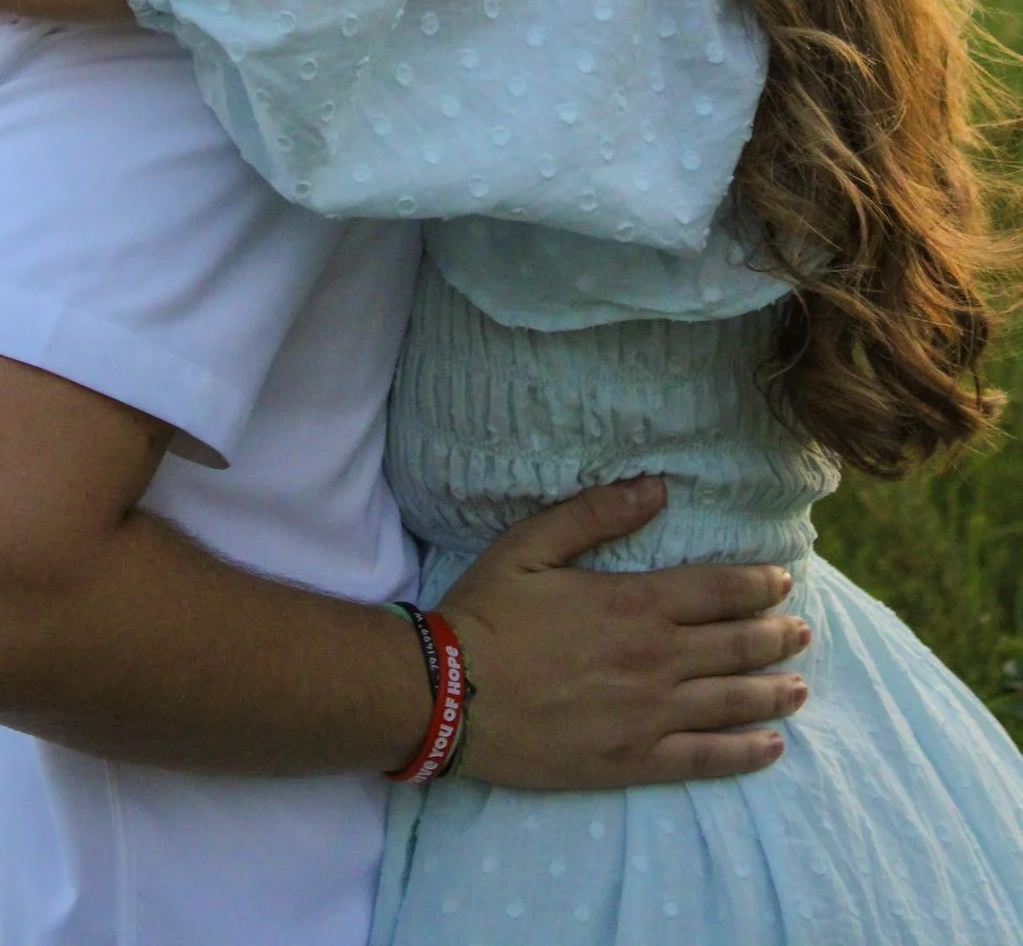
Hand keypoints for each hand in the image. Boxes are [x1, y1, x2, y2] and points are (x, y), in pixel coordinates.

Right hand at [443, 478, 808, 789]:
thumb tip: (656, 488)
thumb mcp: (530, 544)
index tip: (782, 582)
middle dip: (777, 636)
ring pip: (731, 702)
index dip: (756, 585)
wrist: (447, 695)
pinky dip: (745, 753)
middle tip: (803, 631)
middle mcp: (654, 660)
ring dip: (773, 692)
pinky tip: (771, 748)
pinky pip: (705, 760)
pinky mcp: (631, 761)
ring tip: (801, 687)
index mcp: (633, 603)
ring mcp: (647, 715)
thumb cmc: (486, 614)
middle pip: (736, 646)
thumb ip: (596, 514)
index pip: (716, 590)